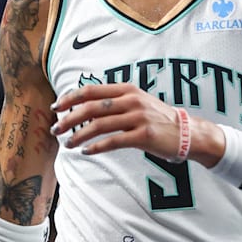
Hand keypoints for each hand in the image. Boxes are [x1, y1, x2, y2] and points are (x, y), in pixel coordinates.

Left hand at [50, 83, 180, 159]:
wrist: (186, 132)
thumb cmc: (156, 118)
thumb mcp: (136, 102)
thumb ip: (114, 102)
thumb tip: (83, 108)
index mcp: (127, 89)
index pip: (92, 90)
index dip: (71, 98)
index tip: (56, 107)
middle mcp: (131, 100)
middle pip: (92, 107)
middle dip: (70, 119)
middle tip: (55, 129)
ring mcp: (138, 117)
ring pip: (100, 124)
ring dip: (79, 135)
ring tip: (68, 144)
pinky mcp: (144, 135)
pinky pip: (114, 141)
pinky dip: (97, 147)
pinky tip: (86, 152)